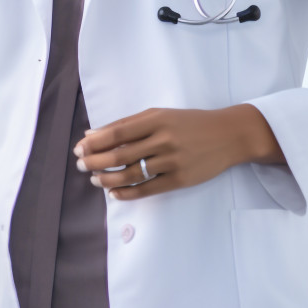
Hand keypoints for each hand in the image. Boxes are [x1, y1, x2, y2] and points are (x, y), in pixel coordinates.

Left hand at [73, 105, 284, 200]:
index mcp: (156, 119)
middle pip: (121, 154)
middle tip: (80, 165)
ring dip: (107, 178)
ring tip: (94, 179)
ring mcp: (172, 161)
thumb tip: (94, 133)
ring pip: (132, 174)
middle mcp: (163, 139)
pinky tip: (114, 192)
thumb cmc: (189, 122)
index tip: (79, 147)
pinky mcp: (180, 180)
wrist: (227, 135)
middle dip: (95, 161)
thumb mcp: (161, 114)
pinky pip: (148, 189)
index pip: (118, 132)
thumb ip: (129, 124)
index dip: (95, 142)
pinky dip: (127, 193)